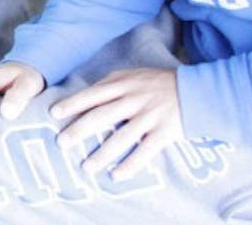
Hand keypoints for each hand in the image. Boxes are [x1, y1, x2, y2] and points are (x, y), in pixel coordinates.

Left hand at [52, 67, 182, 179]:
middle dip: (79, 130)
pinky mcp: (164, 133)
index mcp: (123, 83)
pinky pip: (144, 152)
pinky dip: (130, 165)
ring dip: (101, 154)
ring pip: (121, 138)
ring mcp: (149, 117)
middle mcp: (133, 100)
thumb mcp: (134, 75)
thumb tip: (88, 92)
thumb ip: (112, 83)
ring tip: (86, 167)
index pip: (92, 94)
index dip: (72, 103)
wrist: (197, 90)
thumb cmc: (160, 82)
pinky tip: (116, 176)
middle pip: (101, 116)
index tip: (54, 113)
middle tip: (61, 143)